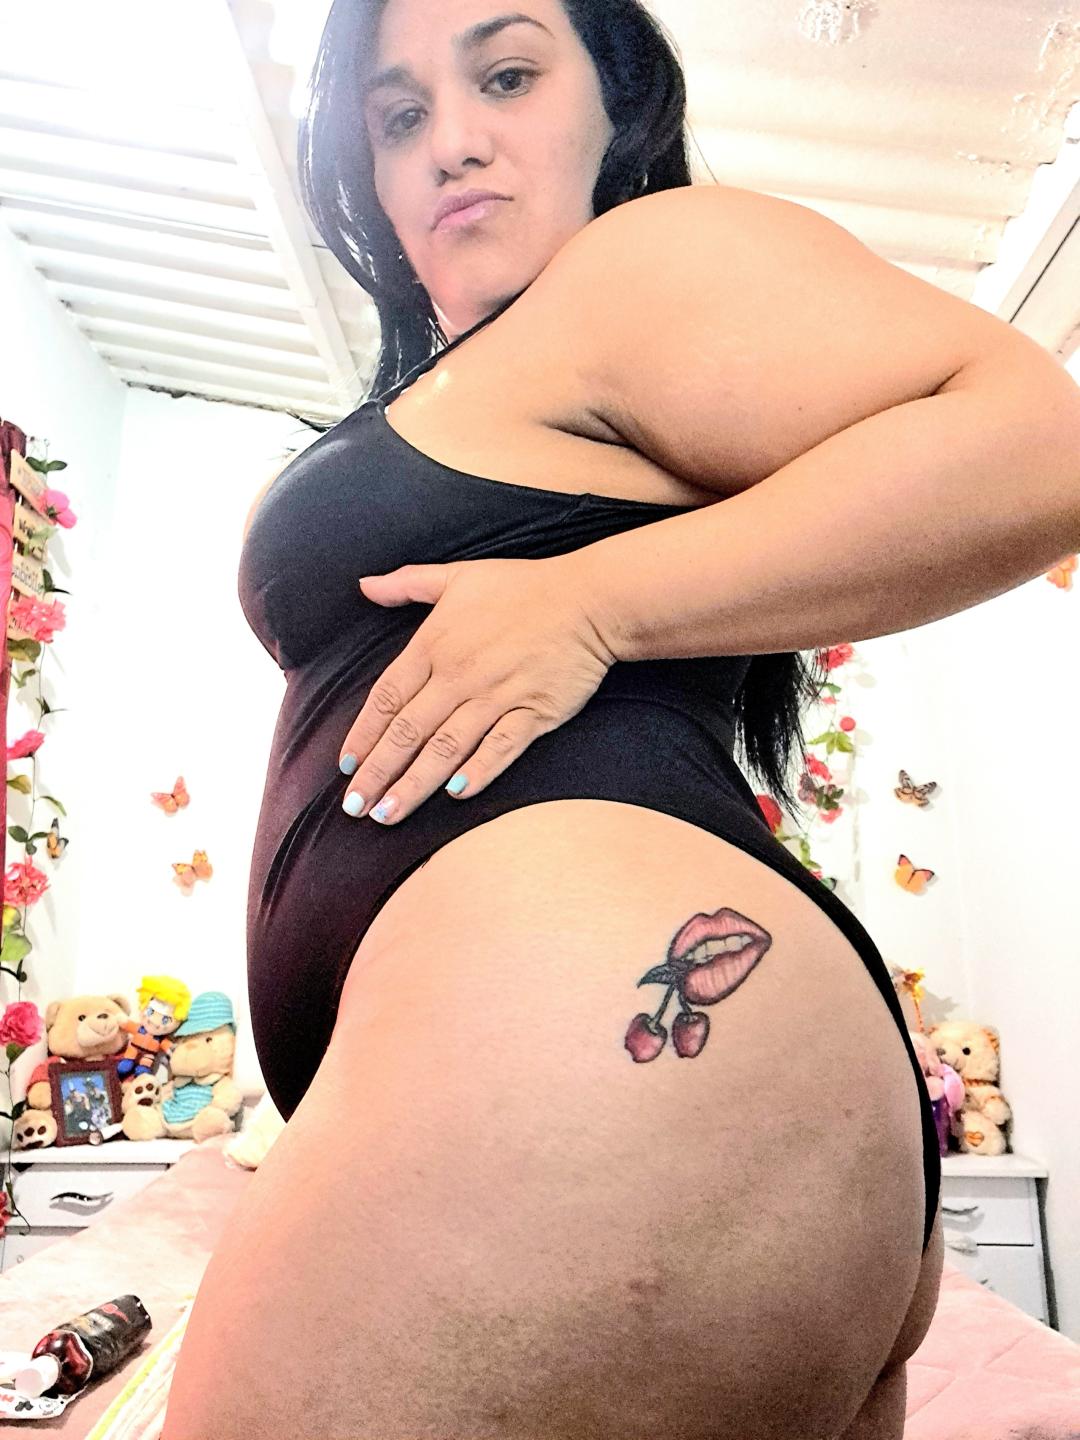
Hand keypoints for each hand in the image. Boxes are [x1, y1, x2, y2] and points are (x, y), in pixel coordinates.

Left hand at [339, 555, 615, 824]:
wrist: (589, 599)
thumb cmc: (522, 587)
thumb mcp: (458, 575)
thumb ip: (407, 584)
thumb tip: (364, 586)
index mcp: (435, 645)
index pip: (387, 697)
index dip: (363, 734)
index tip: (346, 766)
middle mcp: (459, 675)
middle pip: (408, 732)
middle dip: (378, 773)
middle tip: (354, 808)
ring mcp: (497, 696)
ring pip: (446, 747)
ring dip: (414, 784)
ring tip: (389, 815)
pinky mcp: (534, 712)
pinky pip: (500, 747)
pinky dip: (478, 771)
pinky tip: (456, 794)